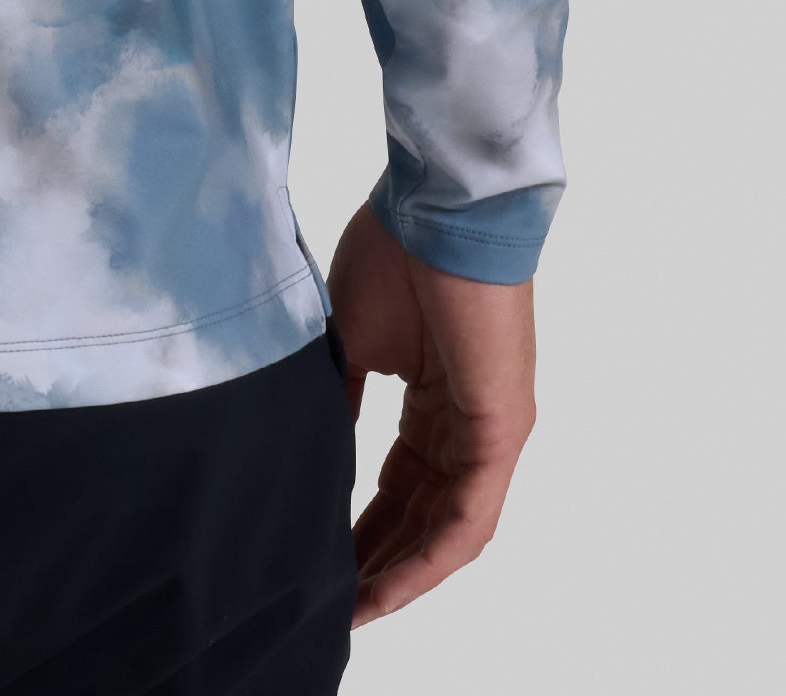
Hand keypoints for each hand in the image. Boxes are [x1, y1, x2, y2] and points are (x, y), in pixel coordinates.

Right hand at [328, 201, 536, 626]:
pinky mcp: (502, 432)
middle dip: (379, 560)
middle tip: (333, 600)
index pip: (400, 482)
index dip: (362, 524)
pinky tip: (392, 586)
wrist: (438, 207)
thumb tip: (313, 448)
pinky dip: (430, 558)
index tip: (321, 558)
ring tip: (357, 609)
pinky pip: (469, 516)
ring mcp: (492, 432)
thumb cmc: (396, 251)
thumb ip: (338, 396)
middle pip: (424, 514)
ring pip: (450, 528)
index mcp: (435, 397)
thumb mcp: (350, 336)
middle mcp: (470, 424)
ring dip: (403, 573)